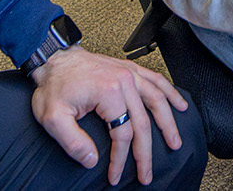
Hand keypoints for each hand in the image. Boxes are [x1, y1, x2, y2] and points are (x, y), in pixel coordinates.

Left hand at [30, 46, 189, 185]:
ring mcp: (129, 73)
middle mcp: (124, 81)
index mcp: (108, 92)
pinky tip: (179, 104)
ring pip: (158, 100)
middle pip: (144, 122)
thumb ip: (73, 142)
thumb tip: (92, 160)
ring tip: (175, 142)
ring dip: (168, 123)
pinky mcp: (129, 69)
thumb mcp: (52, 117)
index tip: (116, 174)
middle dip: (146, 152)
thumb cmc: (54, 84)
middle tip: (147, 173)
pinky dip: (170, 92)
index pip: (123, 134)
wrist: (54, 58)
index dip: (121, 158)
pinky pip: (157, 80)